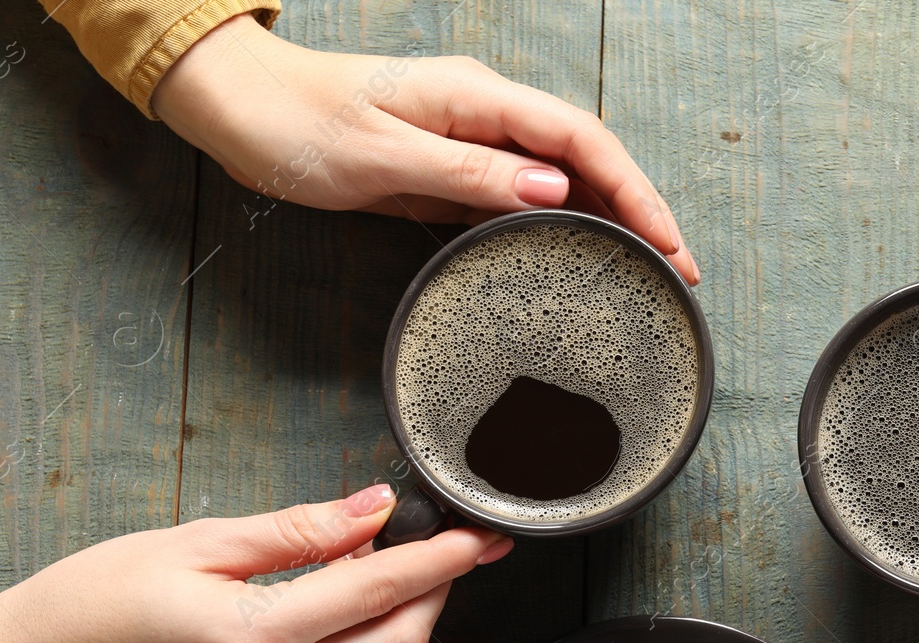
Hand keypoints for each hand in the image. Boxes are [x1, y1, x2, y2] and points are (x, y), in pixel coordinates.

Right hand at [0, 485, 510, 642]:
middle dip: (438, 592)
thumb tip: (372, 509)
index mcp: (253, 638)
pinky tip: (361, 604)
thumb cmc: (97, 600)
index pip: (377, 593)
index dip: (439, 559)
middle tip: (449, 544)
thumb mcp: (197, 542)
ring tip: (402, 564)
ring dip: (411, 620)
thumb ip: (297, 530)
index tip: (477, 535)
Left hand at [151, 14, 698, 284]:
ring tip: (649, 270)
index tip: (668, 243)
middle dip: (641, 210)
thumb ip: (468, 173)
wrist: (238, 108)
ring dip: (610, 219)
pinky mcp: (454, 164)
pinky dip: (565, 223)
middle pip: (587, 156)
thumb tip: (552, 189)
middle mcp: (485, 110)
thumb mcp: (381, 156)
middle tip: (680, 270)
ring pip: (563, 175)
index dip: (634, 191)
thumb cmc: (297, 126)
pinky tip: (583, 254)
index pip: (580, 139)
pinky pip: (524, 193)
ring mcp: (472, 136)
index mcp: (475, 96)